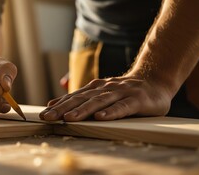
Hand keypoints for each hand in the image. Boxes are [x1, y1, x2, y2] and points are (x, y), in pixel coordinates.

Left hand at [39, 75, 172, 120]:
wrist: (155, 81)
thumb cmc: (125, 91)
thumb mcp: (101, 92)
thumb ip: (81, 98)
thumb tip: (54, 104)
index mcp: (95, 88)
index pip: (73, 97)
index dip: (58, 106)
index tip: (43, 114)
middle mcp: (105, 88)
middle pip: (81, 99)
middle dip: (63, 109)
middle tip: (48, 117)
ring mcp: (121, 93)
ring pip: (99, 102)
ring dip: (83, 110)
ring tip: (69, 118)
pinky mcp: (136, 100)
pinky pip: (122, 107)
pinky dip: (111, 112)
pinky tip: (100, 118)